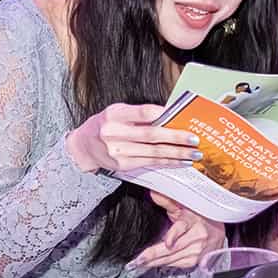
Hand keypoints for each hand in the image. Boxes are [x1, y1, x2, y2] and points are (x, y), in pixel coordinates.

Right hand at [66, 103, 200, 172]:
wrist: (83, 146)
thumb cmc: (106, 124)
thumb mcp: (117, 112)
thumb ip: (139, 113)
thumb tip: (170, 114)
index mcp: (114, 114)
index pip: (141, 112)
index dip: (161, 113)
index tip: (178, 115)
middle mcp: (114, 133)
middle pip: (151, 135)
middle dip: (175, 137)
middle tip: (194, 138)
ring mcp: (118, 151)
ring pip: (153, 152)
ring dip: (176, 153)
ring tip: (193, 153)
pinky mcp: (123, 165)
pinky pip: (150, 163)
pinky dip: (167, 162)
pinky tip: (180, 161)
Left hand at [127, 191, 225, 270]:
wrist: (217, 232)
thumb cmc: (198, 219)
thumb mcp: (184, 208)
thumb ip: (168, 201)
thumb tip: (154, 192)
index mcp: (193, 220)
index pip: (183, 227)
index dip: (174, 235)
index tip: (168, 242)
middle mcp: (197, 236)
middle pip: (174, 248)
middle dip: (154, 255)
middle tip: (139, 260)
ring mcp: (197, 251)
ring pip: (172, 258)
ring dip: (155, 262)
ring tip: (141, 263)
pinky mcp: (196, 261)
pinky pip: (176, 264)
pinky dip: (163, 264)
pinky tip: (153, 263)